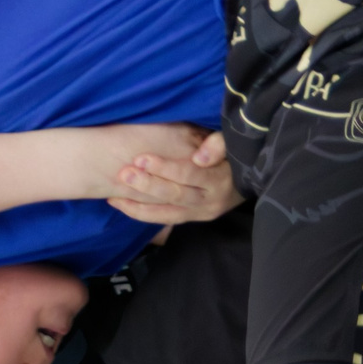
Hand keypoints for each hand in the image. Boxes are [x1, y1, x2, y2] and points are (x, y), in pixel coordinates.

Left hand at [106, 128, 242, 224]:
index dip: (165, 167)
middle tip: (124, 173)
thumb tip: (200, 156)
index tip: (141, 158)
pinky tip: (121, 204)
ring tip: (114, 196)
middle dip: (147, 185)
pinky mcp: (191, 219)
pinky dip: (142, 213)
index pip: (190, 174)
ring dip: (139, 204)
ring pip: (167, 212)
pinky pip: (164, 219)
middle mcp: (210, 201)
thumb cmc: (234, 156)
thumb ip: (218, 145)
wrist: (248, 181)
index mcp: (219, 180)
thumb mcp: (232, 144)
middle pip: (175, 195)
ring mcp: (200, 213)